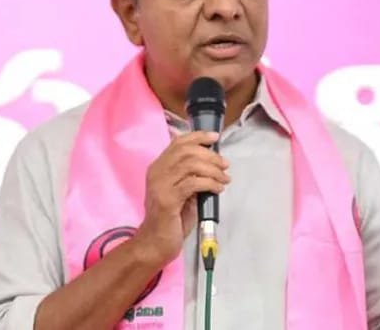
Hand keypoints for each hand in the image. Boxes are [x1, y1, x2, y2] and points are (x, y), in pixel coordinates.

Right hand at [137, 131, 229, 265]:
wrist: (155, 243)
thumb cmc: (171, 218)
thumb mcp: (182, 191)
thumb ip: (191, 176)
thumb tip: (213, 162)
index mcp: (158, 167)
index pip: (178, 142)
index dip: (198, 137)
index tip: (215, 138)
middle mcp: (157, 172)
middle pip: (186, 151)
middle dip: (210, 155)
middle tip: (225, 165)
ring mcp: (160, 185)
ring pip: (191, 165)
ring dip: (213, 170)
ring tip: (224, 179)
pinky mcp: (167, 199)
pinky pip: (193, 183)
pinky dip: (210, 183)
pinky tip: (218, 189)